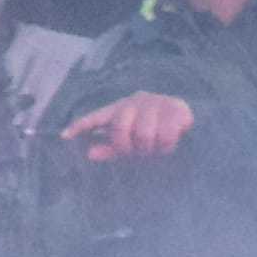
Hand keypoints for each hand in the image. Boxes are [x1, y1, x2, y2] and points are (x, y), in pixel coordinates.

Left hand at [62, 83, 196, 163]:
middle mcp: (135, 102)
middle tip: (140, 155)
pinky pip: (165, 135)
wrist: (192, 122)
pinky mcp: (176, 107)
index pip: (97, 116)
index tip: (64, 136)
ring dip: (151, 149)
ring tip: (157, 149)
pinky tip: (170, 144)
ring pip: (143, 134)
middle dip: (129, 147)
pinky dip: (167, 146)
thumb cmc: (155, 134)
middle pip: (120, 128)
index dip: (81, 125)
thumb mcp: (132, 144)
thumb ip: (111, 148)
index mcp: (120, 109)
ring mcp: (155, 102)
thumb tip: (90, 154)